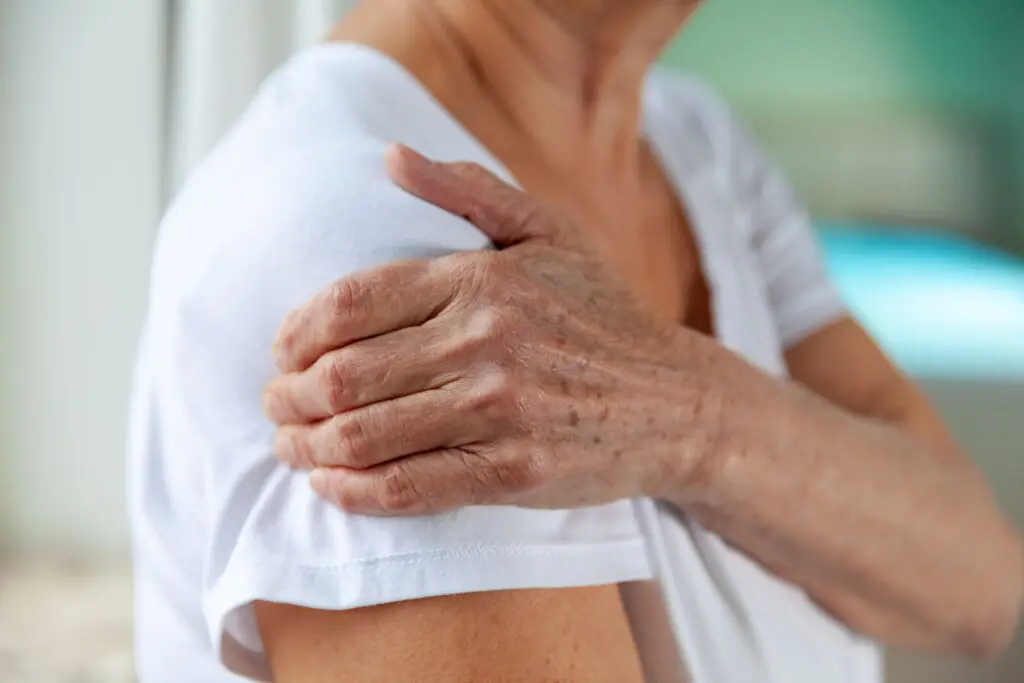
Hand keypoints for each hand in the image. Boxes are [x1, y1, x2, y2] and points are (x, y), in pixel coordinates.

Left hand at [263, 145, 717, 514]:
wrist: (675, 401)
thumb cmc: (603, 313)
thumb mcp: (547, 231)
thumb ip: (466, 188)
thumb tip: (389, 157)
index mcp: (481, 277)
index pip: (350, 303)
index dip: (295, 332)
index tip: (281, 351)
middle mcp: (486, 339)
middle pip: (344, 374)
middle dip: (287, 396)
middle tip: (274, 405)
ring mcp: (501, 409)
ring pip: (364, 434)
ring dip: (307, 445)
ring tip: (291, 445)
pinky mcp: (514, 470)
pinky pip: (407, 486)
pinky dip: (352, 491)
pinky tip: (330, 485)